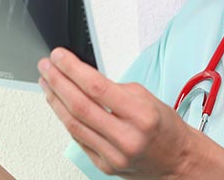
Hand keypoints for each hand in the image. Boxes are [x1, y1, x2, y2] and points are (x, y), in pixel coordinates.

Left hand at [38, 48, 195, 178]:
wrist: (177, 161)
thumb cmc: (165, 128)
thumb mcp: (147, 98)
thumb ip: (114, 89)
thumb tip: (83, 78)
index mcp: (140, 115)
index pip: (97, 88)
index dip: (72, 69)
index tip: (59, 57)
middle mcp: (126, 137)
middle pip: (80, 106)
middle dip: (58, 82)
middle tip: (46, 67)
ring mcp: (114, 155)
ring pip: (74, 125)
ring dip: (55, 101)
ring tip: (47, 83)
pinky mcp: (105, 166)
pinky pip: (78, 140)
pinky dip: (66, 120)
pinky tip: (59, 106)